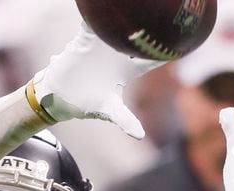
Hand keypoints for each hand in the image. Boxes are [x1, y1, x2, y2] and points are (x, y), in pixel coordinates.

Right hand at [30, 24, 164, 138]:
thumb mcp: (107, 110)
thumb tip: (140, 135)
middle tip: (157, 20)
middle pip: (135, 39)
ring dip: (121, 22)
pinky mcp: (83, 41)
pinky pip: (91, 25)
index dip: (161, 53)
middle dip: (144, 31)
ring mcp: (100, 46)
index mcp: (127, 70)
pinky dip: (96, 17)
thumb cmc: (86, 104)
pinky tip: (102, 11)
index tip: (175, 45)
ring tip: (133, 11)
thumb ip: (124, 119)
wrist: (58, 97)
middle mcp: (116, 54)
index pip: (148, 59)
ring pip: (114, 29)